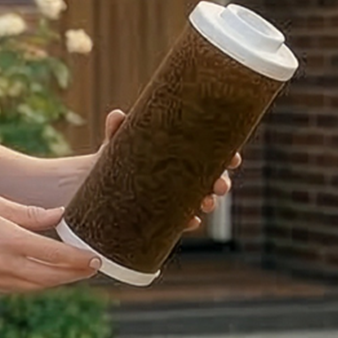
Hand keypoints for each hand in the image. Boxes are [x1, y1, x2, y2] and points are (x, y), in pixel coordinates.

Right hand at [0, 195, 101, 292]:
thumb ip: (30, 214)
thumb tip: (60, 215)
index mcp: (8, 240)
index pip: (54, 256)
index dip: (78, 259)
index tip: (95, 258)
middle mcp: (3, 264)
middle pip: (50, 277)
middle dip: (75, 274)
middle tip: (93, 267)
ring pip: (36, 286)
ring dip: (58, 281)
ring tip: (75, 271)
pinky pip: (19, 289)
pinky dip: (37, 283)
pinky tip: (46, 274)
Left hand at [100, 108, 238, 230]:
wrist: (103, 182)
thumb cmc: (118, 156)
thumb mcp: (119, 143)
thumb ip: (119, 131)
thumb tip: (116, 115)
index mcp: (183, 154)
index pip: (212, 153)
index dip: (227, 156)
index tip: (234, 159)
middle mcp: (185, 176)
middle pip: (213, 179)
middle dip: (222, 183)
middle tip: (220, 186)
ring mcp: (178, 197)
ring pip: (202, 200)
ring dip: (209, 203)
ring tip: (206, 204)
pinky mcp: (167, 215)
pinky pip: (182, 220)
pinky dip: (188, 221)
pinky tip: (190, 221)